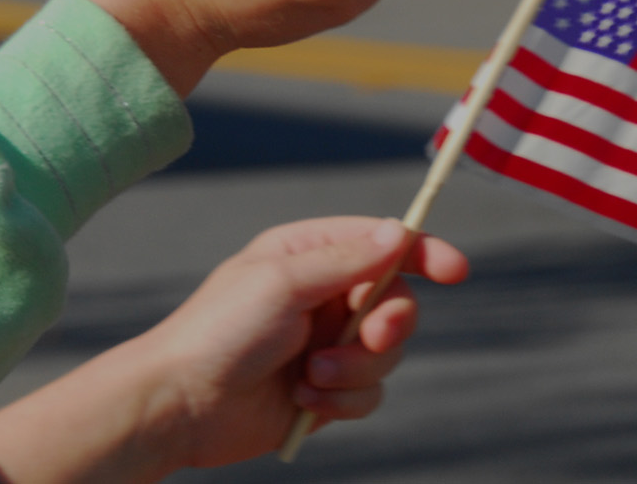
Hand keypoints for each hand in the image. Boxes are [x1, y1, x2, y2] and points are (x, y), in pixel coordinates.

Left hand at [0, 218, 469, 482]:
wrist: (180, 406)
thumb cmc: (219, 331)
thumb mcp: (283, 282)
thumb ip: (347, 260)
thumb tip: (399, 232)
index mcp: (309, 255)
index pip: (382, 244)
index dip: (423, 253)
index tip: (456, 271)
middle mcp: (322, 296)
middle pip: (396, 302)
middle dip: (387, 324)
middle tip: (367, 336)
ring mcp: (325, 344)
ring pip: (387, 353)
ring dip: (356, 368)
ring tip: (311, 376)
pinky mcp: (325, 390)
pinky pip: (369, 393)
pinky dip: (343, 399)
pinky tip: (304, 399)